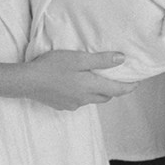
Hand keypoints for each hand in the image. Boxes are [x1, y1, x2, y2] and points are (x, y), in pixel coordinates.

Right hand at [23, 50, 137, 110]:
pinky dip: (84, 93)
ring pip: (92, 99)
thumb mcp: (79, 58)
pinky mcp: (62, 105)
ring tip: (97, 78)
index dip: (129, 87)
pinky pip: (79, 101)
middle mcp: (84, 99)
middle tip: (117, 78)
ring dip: (98, 91)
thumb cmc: (53, 66)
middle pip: (106, 96)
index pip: (117, 90)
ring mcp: (72, 104)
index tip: (137, 82)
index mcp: (91, 87)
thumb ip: (101, 60)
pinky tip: (76, 84)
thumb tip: (122, 59)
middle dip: (114, 89)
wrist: (27, 81)